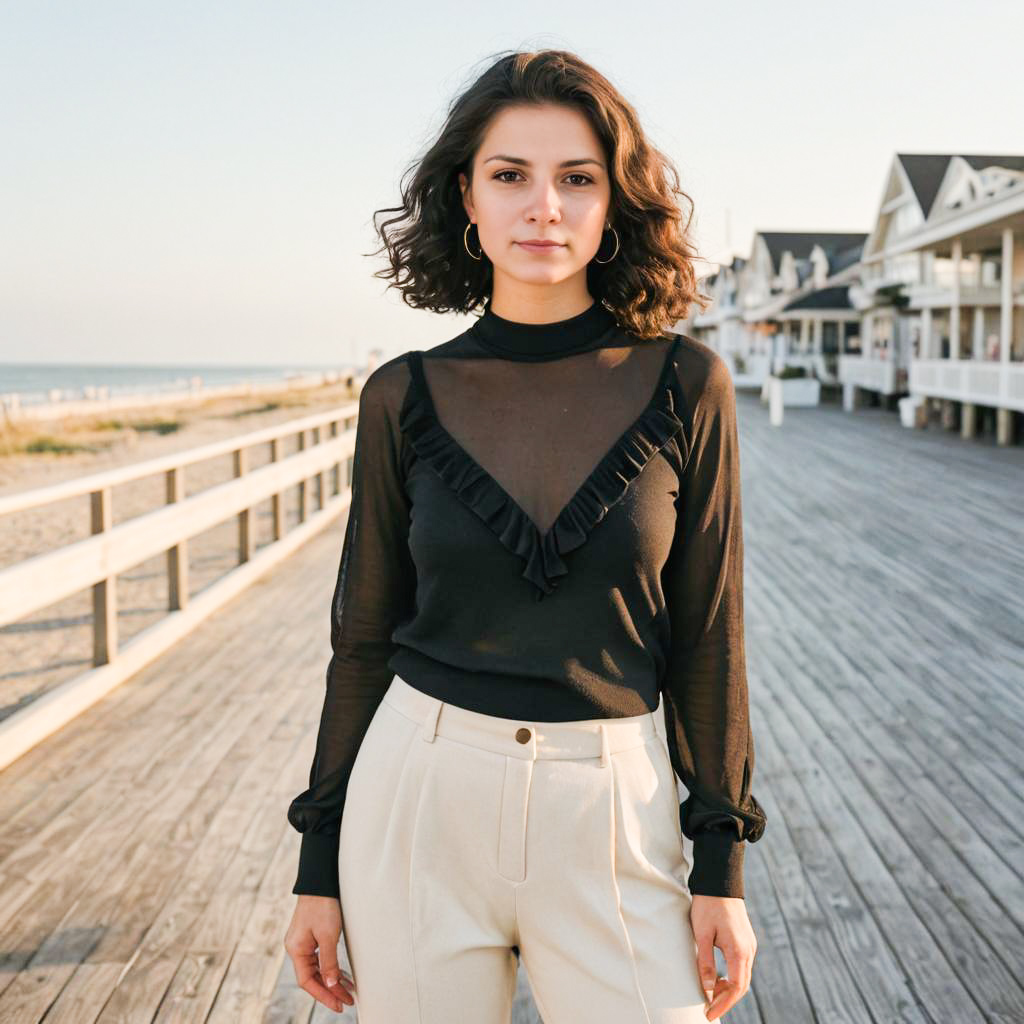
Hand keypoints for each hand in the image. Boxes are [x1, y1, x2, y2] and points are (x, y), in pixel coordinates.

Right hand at [284, 894, 356, 1012]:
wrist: (321, 880)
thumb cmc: (323, 905)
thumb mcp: (328, 936)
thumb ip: (329, 962)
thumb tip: (330, 986)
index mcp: (296, 950)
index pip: (307, 982)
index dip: (323, 995)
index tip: (338, 1004)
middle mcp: (296, 948)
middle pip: (313, 977)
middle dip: (330, 990)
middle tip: (347, 1001)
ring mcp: (303, 942)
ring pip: (317, 968)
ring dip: (332, 980)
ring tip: (349, 991)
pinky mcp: (311, 935)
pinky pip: (319, 958)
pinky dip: (331, 967)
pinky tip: (342, 975)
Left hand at [690, 893, 756, 1020]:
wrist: (720, 881)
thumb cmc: (708, 905)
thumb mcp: (702, 934)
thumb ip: (706, 962)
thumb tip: (707, 989)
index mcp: (739, 951)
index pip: (735, 988)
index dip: (722, 1003)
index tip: (708, 1013)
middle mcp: (749, 950)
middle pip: (741, 985)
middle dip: (726, 1000)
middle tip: (708, 1010)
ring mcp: (749, 945)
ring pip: (742, 976)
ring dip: (728, 989)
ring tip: (710, 995)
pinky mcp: (746, 940)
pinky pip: (741, 966)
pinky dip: (731, 977)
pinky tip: (718, 978)